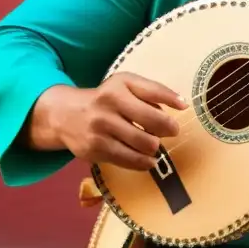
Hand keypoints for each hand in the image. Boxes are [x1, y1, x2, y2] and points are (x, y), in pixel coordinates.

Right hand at [53, 72, 188, 171]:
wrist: (65, 115)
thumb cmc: (105, 98)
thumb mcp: (125, 85)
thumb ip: (153, 90)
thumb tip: (182, 104)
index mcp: (118, 87)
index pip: (152, 92)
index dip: (172, 101)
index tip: (183, 109)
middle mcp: (107, 107)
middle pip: (151, 122)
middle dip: (167, 129)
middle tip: (170, 132)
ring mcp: (100, 130)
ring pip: (142, 144)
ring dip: (155, 147)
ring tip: (154, 145)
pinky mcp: (95, 150)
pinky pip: (128, 160)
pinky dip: (143, 162)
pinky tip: (147, 160)